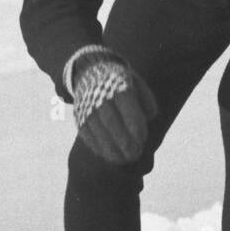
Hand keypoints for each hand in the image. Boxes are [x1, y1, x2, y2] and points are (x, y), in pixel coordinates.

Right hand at [72, 49, 157, 164]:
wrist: (90, 70)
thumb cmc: (121, 82)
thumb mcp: (137, 83)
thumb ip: (147, 100)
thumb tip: (150, 117)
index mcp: (118, 86)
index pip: (127, 106)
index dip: (135, 125)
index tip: (142, 140)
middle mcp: (101, 96)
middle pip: (111, 121)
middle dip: (123, 141)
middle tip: (135, 155)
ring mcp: (87, 106)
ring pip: (97, 130)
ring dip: (110, 148)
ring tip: (123, 160)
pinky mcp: (79, 116)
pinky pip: (86, 133)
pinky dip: (97, 146)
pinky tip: (108, 156)